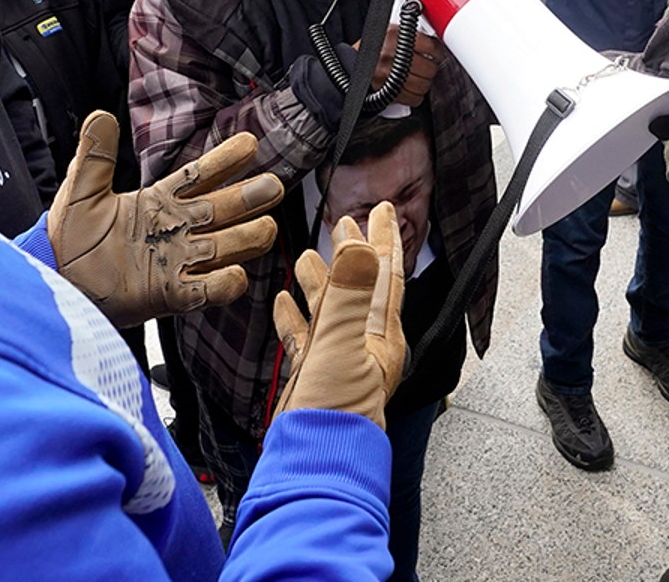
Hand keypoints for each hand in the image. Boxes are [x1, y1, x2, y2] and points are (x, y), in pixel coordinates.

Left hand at [49, 112, 282, 328]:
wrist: (56, 278)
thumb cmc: (70, 236)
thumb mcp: (82, 190)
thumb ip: (95, 155)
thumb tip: (100, 115)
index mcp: (159, 201)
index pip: (200, 176)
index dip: (225, 160)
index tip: (250, 143)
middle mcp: (176, 230)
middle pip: (223, 210)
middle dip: (249, 198)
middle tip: (272, 185)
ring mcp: (176, 263)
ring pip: (224, 248)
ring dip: (246, 239)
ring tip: (266, 228)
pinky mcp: (169, 295)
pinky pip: (204, 292)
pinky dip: (222, 285)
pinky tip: (236, 275)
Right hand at [272, 202, 406, 428]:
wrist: (314, 459)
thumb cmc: (336, 411)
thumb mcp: (342, 343)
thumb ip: (350, 293)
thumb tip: (360, 247)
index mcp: (380, 334)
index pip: (385, 275)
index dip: (382, 239)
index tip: (382, 209)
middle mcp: (364, 344)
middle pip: (359, 285)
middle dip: (352, 252)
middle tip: (342, 219)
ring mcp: (339, 359)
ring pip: (331, 308)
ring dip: (320, 279)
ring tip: (306, 255)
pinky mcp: (315, 375)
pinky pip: (307, 335)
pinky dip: (296, 315)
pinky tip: (284, 301)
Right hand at [365, 24, 443, 107]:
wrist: (349, 65)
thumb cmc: (372, 49)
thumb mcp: (389, 32)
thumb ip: (410, 34)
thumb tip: (434, 39)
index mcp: (395, 36)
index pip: (431, 46)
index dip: (437, 52)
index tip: (436, 54)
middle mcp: (392, 54)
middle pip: (429, 68)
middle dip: (430, 69)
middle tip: (426, 67)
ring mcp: (389, 74)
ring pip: (423, 85)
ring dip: (424, 83)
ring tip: (418, 78)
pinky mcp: (388, 91)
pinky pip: (414, 98)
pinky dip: (416, 96)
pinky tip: (411, 88)